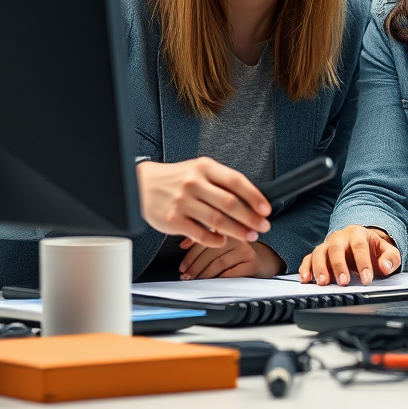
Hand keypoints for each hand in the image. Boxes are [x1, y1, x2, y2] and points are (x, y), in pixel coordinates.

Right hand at [136, 157, 271, 247]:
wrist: (141, 184)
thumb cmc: (176, 178)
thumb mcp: (199, 170)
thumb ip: (221, 182)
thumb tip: (250, 200)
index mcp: (205, 167)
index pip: (236, 181)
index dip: (254, 196)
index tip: (266, 209)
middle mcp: (194, 183)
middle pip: (230, 203)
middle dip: (251, 218)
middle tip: (263, 227)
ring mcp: (183, 202)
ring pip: (218, 221)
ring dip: (238, 231)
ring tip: (249, 236)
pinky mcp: (173, 220)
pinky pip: (200, 234)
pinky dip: (215, 240)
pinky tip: (223, 241)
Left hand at [178, 236, 284, 278]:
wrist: (264, 258)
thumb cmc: (237, 249)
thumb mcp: (221, 240)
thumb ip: (203, 237)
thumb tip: (182, 244)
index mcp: (227, 226)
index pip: (204, 240)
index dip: (190, 256)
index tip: (182, 267)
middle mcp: (237, 235)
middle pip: (210, 252)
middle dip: (195, 267)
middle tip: (185, 276)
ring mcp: (246, 249)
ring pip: (218, 264)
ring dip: (203, 275)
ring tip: (194, 280)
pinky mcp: (252, 262)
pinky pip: (230, 273)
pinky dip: (218, 280)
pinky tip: (211, 283)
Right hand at [299, 226, 400, 285]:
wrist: (360, 243)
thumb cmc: (372, 249)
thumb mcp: (386, 251)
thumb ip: (390, 257)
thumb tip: (385, 266)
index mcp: (357, 234)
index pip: (359, 246)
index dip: (362, 263)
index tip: (366, 279)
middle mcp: (340, 238)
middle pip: (336, 248)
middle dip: (339, 265)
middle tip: (343, 282)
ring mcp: (327, 245)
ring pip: (319, 252)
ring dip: (320, 267)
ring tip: (323, 283)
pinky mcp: (319, 255)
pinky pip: (308, 258)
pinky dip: (306, 268)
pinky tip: (306, 279)